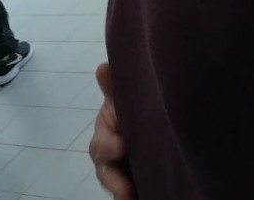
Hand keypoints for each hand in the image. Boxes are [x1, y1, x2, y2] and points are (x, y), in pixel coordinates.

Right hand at [90, 62, 135, 198]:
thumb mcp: (123, 99)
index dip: (110, 146)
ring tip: (130, 198)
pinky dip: (133, 196)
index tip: (123, 146)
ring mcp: (122, 175)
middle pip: (107, 174)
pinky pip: (132, 193)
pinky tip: (140, 198)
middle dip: (115, 181)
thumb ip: (113, 88)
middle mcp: (109, 161)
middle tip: (125, 189)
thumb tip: (103, 66)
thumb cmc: (130, 111)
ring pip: (118, 186)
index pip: (102, 145)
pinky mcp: (136, 184)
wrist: (151, 126)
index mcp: (105, 138)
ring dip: (123, 193)